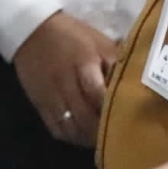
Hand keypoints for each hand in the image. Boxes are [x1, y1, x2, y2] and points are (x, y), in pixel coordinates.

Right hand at [13, 11, 120, 147]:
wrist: (31, 29)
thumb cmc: (73, 35)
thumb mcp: (100, 43)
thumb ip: (115, 65)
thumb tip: (135, 85)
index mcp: (83, 64)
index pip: (99, 95)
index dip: (113, 111)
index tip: (127, 119)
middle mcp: (65, 82)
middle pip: (85, 116)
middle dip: (102, 130)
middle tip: (118, 134)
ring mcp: (50, 95)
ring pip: (70, 127)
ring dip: (87, 138)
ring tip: (101, 139)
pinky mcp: (39, 103)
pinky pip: (56, 128)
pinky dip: (71, 136)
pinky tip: (82, 136)